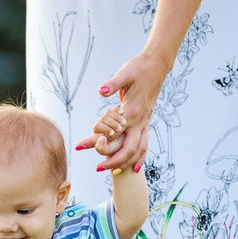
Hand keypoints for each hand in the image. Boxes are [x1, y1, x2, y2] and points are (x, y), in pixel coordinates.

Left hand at [74, 51, 169, 171]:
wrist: (157, 65)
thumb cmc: (138, 68)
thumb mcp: (124, 74)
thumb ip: (112, 84)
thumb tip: (101, 91)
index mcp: (131, 111)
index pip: (112, 132)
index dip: (96, 141)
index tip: (80, 147)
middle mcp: (139, 120)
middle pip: (128, 149)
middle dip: (113, 161)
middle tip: (98, 168)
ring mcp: (145, 122)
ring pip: (139, 150)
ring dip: (126, 163)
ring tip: (113, 173)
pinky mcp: (146, 122)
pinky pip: (145, 144)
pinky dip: (140, 158)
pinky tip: (134, 168)